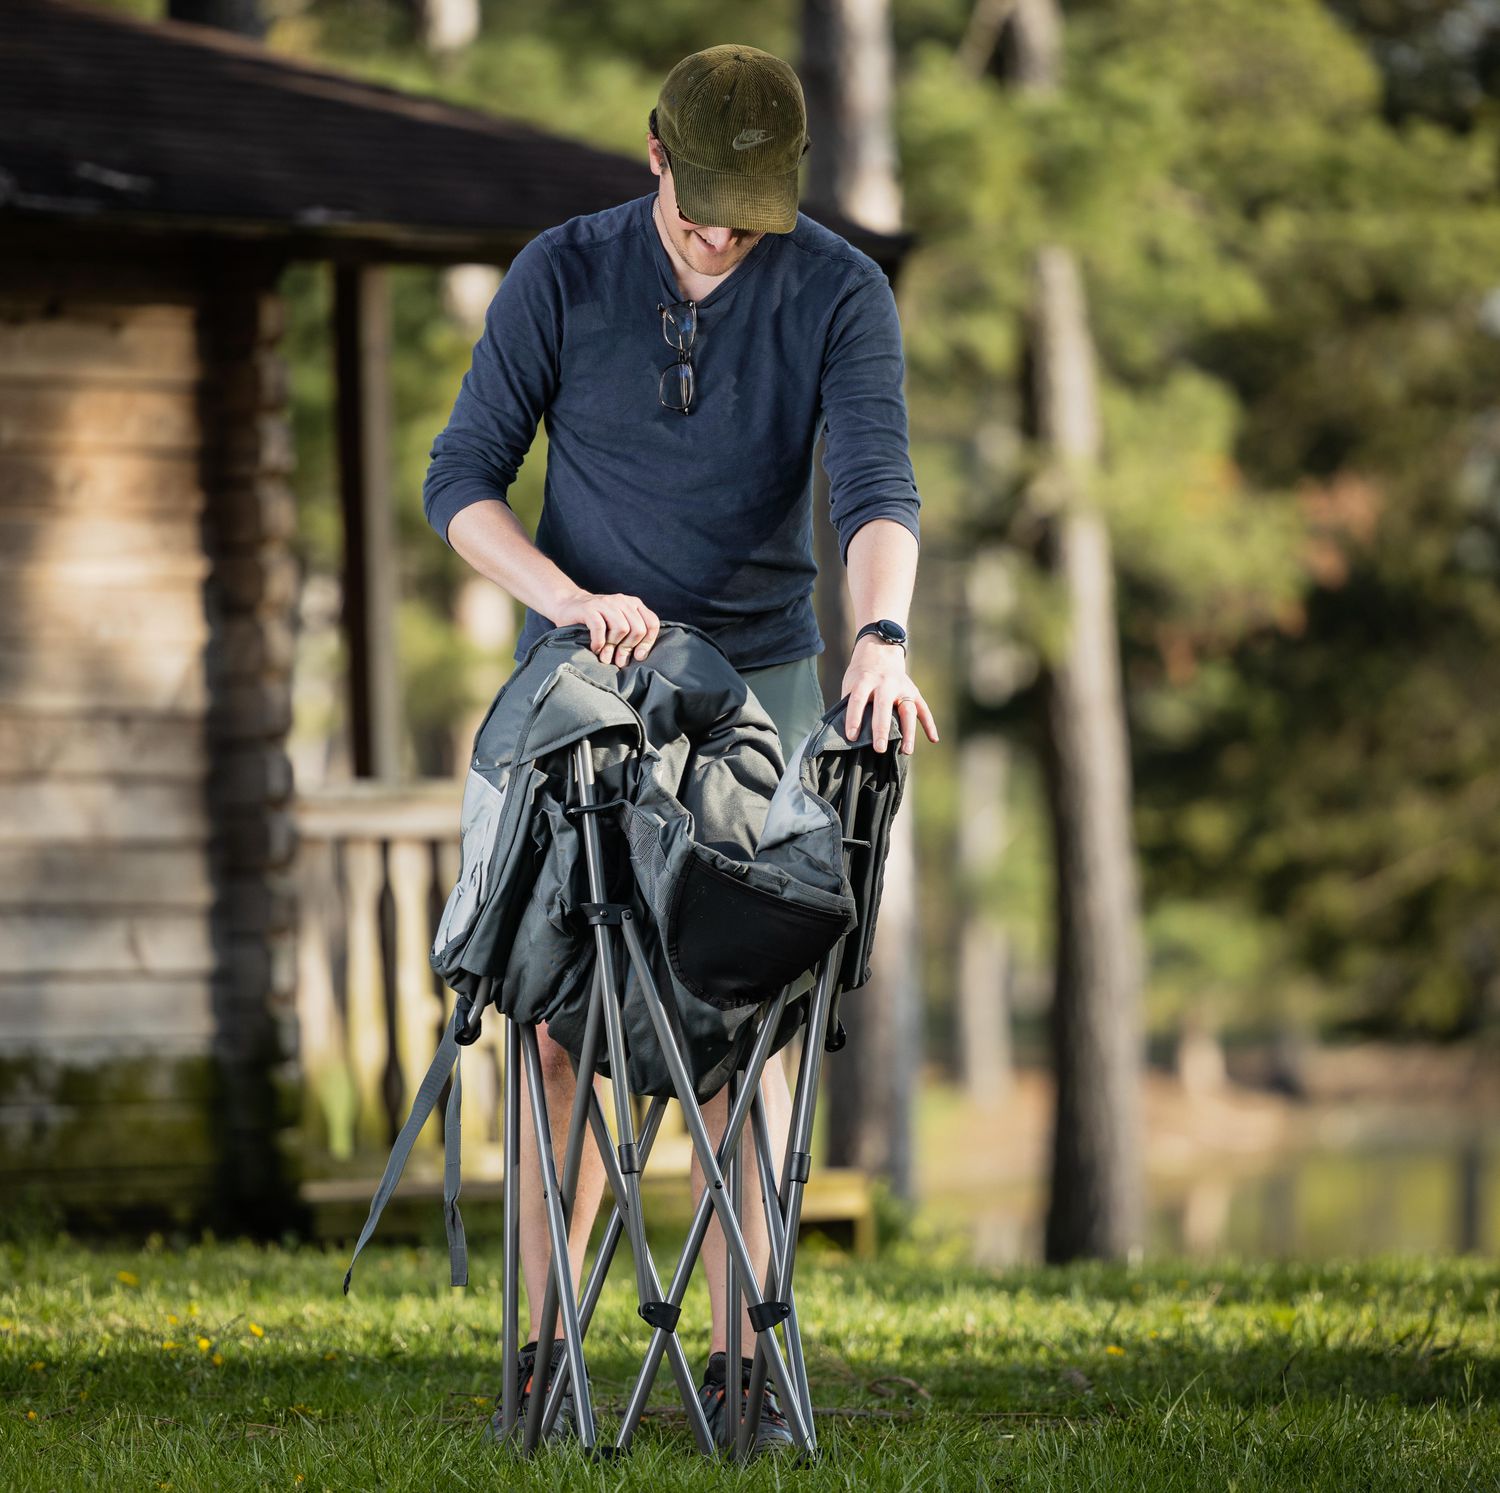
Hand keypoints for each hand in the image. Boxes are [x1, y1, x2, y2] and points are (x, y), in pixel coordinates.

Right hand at [552, 589, 660, 665]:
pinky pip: (600, 628)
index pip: (652, 623)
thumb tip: (640, 657)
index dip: (647, 643)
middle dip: (628, 648)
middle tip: (618, 659)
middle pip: (638, 629)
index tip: (638, 657)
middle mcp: (622, 601)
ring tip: (605, 655)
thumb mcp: (617, 625)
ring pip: (621, 628)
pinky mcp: (589, 608)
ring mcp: (606, 602)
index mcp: (633, 604)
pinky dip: (599, 642)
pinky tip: (595, 648)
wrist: (567, 606)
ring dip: (613, 646)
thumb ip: (631, 636)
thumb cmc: (595, 621)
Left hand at [841, 634, 939, 753]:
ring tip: (906, 751)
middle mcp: (885, 683)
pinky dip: (929, 724)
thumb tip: (848, 734)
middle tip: (879, 749)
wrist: (879, 651)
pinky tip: (933, 739)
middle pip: (883, 707)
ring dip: (908, 731)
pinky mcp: (914, 692)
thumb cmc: (861, 675)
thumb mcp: (851, 684)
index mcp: (865, 680)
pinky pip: (923, 709)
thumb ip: (850, 704)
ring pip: (907, 711)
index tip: (852, 737)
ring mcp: (902, 687)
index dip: (854, 719)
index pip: (858, 700)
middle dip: (882, 729)